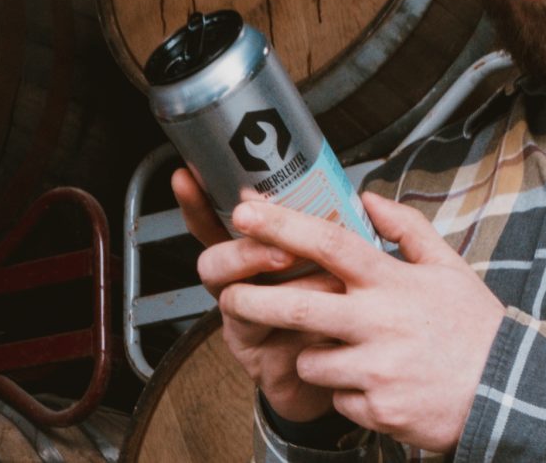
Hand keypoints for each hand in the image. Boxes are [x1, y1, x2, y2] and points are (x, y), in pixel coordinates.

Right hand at [173, 169, 339, 422]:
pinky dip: (303, 332)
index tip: (187, 177)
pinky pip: (272, 346)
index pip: (213, 226)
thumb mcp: (333, 261)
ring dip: (282, 292)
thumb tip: (359, 197)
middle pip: (213, 264)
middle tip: (283, 251)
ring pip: (236, 304)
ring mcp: (244, 328)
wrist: (352, 367)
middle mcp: (238, 290)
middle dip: (245, 253)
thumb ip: (332, 234)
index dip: (196, 204)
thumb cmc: (336, 308)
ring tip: (326, 283)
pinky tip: (329, 326)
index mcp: (251, 258)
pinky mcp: (261, 364)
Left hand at [218, 192, 505, 450]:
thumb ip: (406, 228)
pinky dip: (345, 391)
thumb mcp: (448, 267)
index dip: (281, 225)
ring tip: (345, 352)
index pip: (329, 242)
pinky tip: (376, 384)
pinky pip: (337, 397)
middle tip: (229, 296)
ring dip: (312, 356)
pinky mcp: (377, 409)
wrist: (507, 392)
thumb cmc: (474, 328)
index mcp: (393, 282)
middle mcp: (380, 323)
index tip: (244, 211)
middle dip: (253, 301)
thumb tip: (369, 198)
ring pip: (310, 361)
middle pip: (298, 308)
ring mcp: (377, 369)